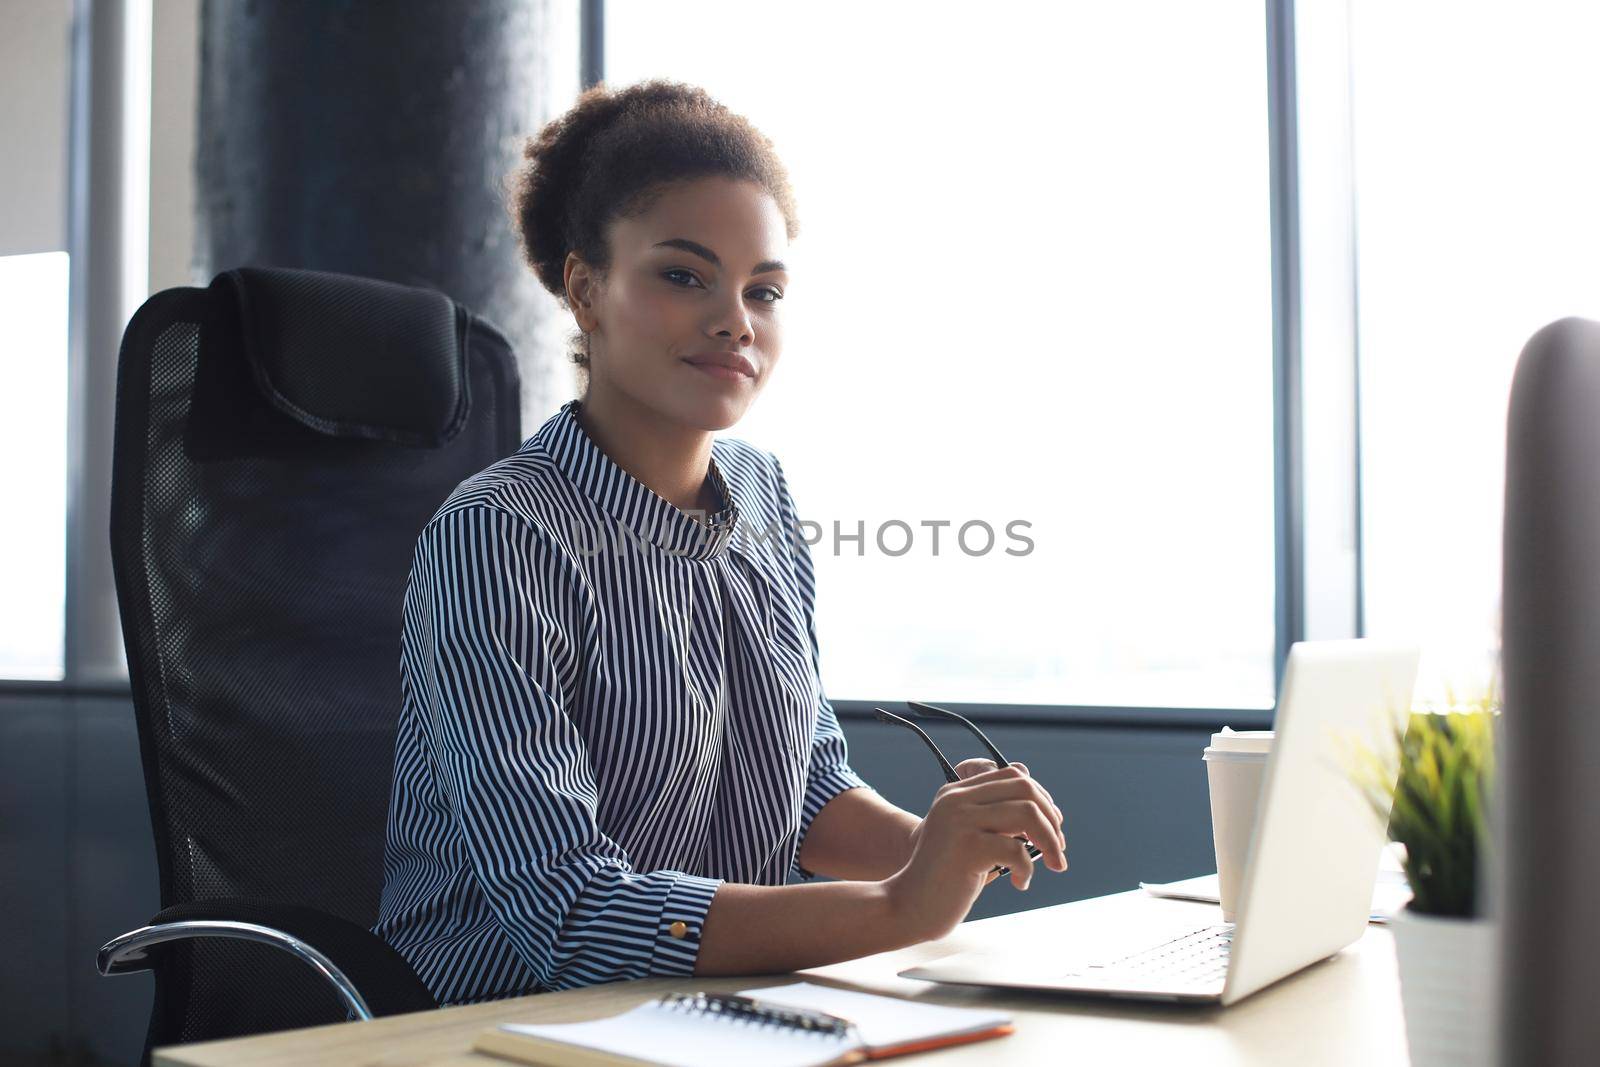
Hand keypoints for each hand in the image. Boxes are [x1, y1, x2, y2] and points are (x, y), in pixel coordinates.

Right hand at [906, 760, 1065, 882]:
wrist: (911, 906)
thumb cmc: (947, 877)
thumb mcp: (971, 838)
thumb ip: (997, 818)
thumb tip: (1043, 803)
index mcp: (957, 793)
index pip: (1012, 775)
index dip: (1041, 798)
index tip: (1052, 826)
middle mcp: (956, 800)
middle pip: (1025, 788)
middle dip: (1051, 819)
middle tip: (1057, 849)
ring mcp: (960, 820)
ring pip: (1027, 813)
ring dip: (1050, 841)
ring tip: (1052, 864)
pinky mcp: (966, 847)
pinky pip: (1017, 850)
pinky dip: (1027, 869)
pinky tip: (1019, 883)